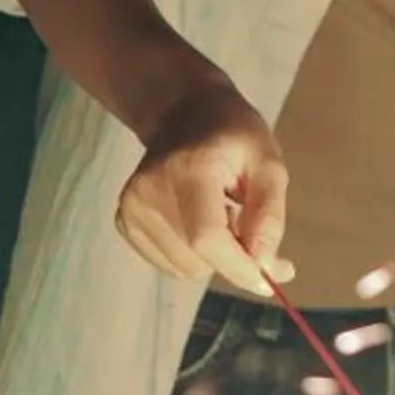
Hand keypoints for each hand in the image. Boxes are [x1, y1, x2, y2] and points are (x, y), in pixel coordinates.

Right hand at [120, 74, 292, 296]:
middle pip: (197, 259)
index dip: (239, 267)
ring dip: (212, 255)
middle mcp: (150, 191)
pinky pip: (169, 264)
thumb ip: (269, 217)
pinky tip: (196, 219)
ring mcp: (131, 207)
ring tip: (219, 214)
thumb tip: (266, 268)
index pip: (207, 237)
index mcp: (188, 170)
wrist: (184, 114)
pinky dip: (191, 253)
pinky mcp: (124, 220)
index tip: (270, 281)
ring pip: (185, 269)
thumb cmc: (234, 137)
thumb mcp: (268, 165)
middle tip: (247, 223)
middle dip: (234, 257)